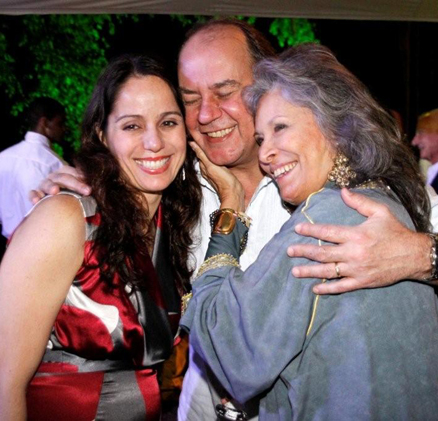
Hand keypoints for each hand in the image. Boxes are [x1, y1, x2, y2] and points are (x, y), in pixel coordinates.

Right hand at [29, 165, 90, 204]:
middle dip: (75, 184)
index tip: (90, 190)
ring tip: (55, 191)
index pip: (75, 173)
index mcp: (67, 173)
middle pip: (63, 177)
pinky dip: (34, 196)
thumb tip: (101, 194)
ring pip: (47, 183)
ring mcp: (44, 184)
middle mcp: (55, 177)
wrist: (57, 203)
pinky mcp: (36, 193)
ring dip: (51, 186)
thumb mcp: (81, 192)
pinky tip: (37, 201)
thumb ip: (88, 191)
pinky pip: (33, 193)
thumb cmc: (72, 197)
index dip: (83, 180)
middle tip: (86, 192)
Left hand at [190, 141, 243, 210]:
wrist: (234, 193)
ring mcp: (214, 171)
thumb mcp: (211, 165)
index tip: (196, 134)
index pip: (199, 152)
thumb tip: (192, 144)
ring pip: (210, 158)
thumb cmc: (224, 181)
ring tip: (211, 142)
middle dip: (204, 146)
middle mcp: (207, 169)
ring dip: (210, 151)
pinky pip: (217, 162)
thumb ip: (202, 154)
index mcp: (203, 166)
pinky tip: (220, 154)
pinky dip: (216, 157)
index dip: (198, 143)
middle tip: (203, 135)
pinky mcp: (222, 173)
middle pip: (204, 155)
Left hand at [287, 188, 432, 293]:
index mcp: (356, 235)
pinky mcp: (362, 282)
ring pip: (328, 271)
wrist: (414, 256)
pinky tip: (315, 288)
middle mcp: (354, 253)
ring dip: (309, 271)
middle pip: (323, 253)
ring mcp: (357, 269)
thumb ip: (359, 202)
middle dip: (303, 251)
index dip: (310, 231)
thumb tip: (342, 191)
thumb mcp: (380, 212)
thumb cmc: (395, 232)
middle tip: (289, 251)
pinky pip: (341, 287)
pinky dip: (327, 288)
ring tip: (294, 271)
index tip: (297, 229)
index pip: (327, 232)